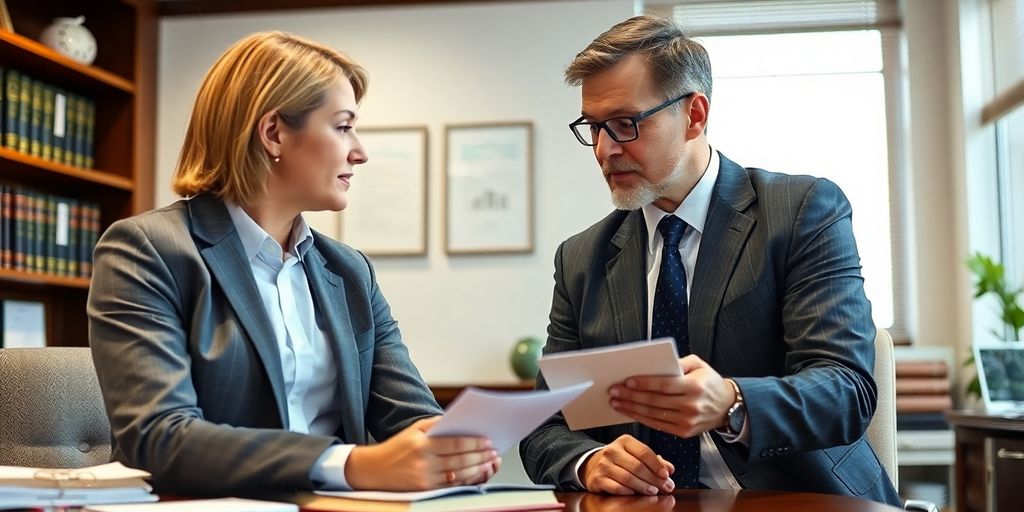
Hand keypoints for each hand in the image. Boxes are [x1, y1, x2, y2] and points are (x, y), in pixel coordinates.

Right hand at [345, 416, 498, 490]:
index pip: (454, 443)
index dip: (474, 443)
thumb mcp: (413, 430)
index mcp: (422, 445)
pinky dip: (465, 480)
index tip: (488, 441)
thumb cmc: (397, 447)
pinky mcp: (425, 490)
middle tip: (493, 451)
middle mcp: (424, 463)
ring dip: (477, 469)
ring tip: (488, 462)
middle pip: (459, 460)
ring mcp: (425, 479)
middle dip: (480, 456)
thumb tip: (458, 420)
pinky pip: (451, 485)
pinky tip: (475, 474)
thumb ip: (435, 424)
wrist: (374, 470)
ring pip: (458, 474)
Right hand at [580, 434, 674, 494]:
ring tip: (652, 491)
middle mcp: (612, 451)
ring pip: (627, 478)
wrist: (593, 465)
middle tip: (664, 487)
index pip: (644, 452)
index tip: (666, 475)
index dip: (657, 465)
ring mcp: (603, 465)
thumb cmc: (620, 460)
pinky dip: (628, 491)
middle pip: (637, 467)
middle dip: (654, 479)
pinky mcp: (597, 479)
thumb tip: (670, 469)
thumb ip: (654, 461)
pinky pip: (616, 487)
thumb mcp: (636, 455)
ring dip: (643, 487)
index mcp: (624, 441)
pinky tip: (635, 493)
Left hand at [609, 355, 735, 437]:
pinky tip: (631, 412)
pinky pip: (658, 425)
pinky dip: (642, 419)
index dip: (643, 383)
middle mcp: (691, 406)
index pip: (663, 385)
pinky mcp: (683, 432)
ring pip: (653, 415)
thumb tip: (655, 364)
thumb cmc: (710, 382)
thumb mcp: (699, 365)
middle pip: (654, 401)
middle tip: (614, 391)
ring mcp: (687, 421)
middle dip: (631, 396)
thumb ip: (678, 363)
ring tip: (617, 402)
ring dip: (632, 409)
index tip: (627, 381)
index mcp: (694, 387)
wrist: (727, 407)